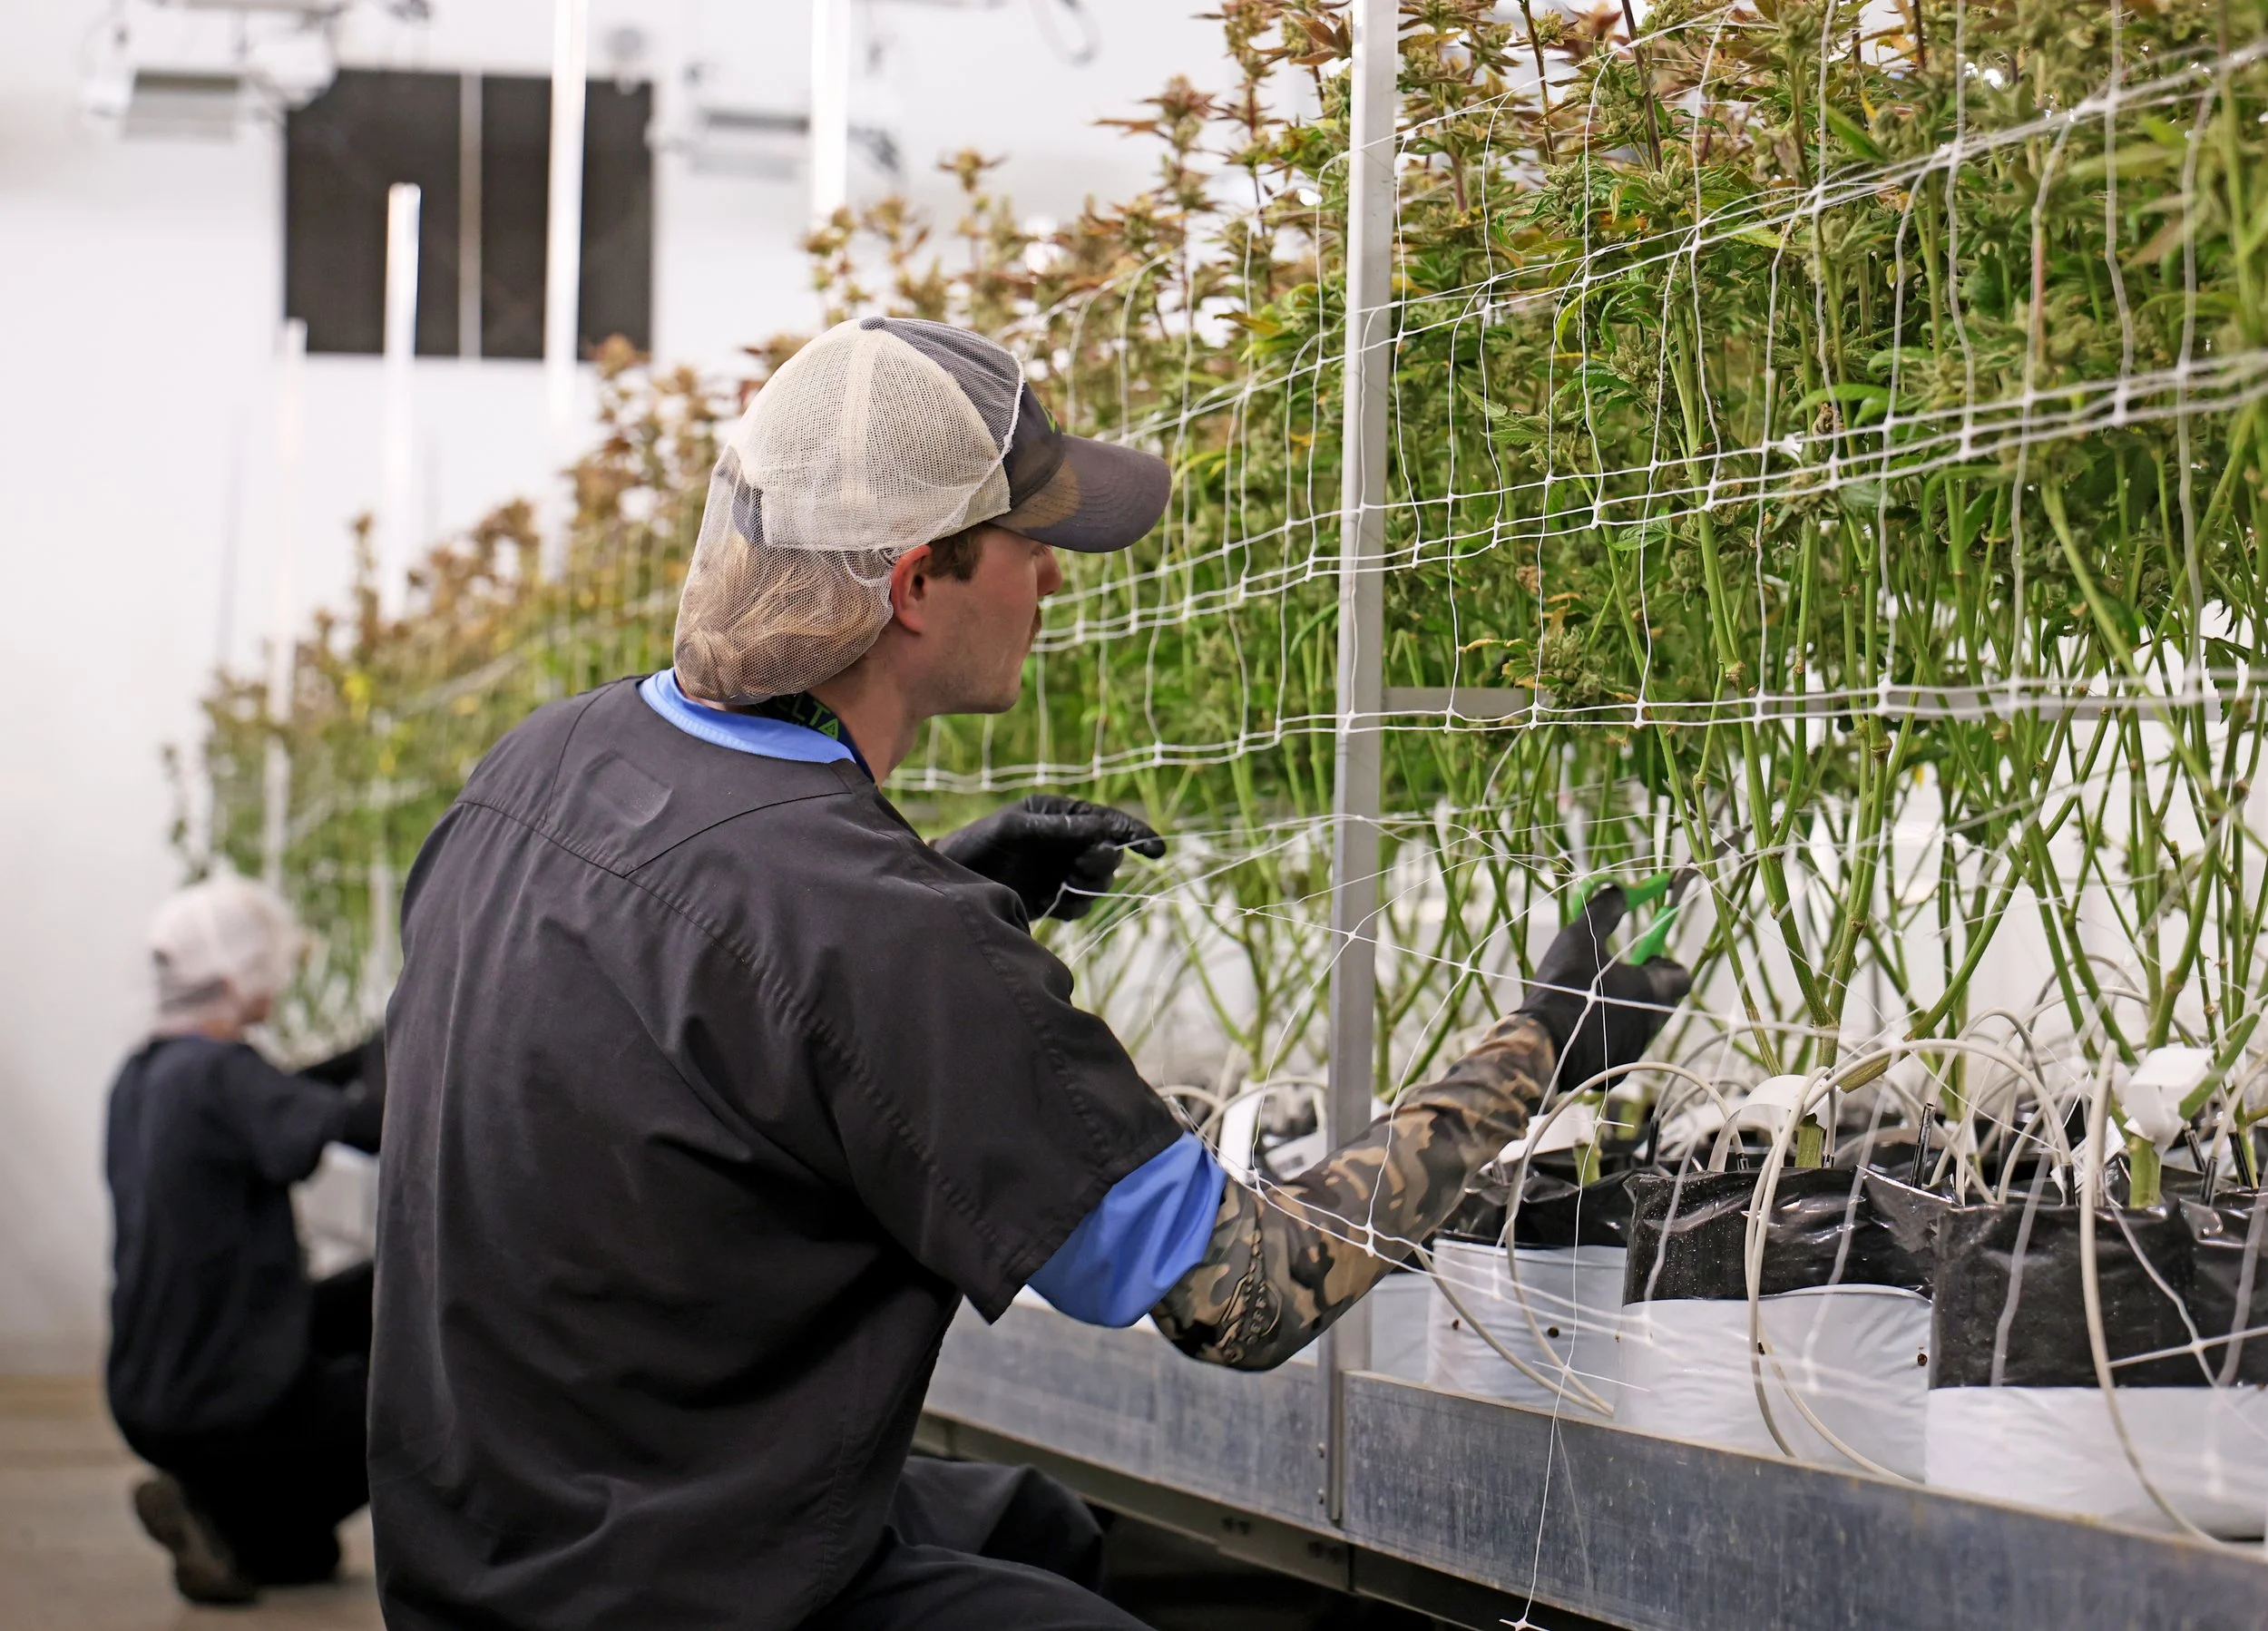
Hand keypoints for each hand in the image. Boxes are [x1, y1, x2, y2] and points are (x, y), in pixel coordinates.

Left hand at [933, 795, 1164, 921]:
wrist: (951, 883)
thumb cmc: (978, 844)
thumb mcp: (1016, 829)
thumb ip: (1059, 828)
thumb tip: (1102, 831)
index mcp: (1060, 814)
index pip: (1107, 821)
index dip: (1134, 834)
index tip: (1157, 850)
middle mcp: (1066, 840)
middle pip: (1109, 854)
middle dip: (1102, 863)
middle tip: (1079, 868)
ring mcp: (1060, 869)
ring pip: (1099, 882)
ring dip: (1089, 886)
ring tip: (1062, 885)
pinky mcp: (1053, 897)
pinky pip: (1081, 904)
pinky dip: (1075, 906)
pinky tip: (1053, 905)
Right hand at [1513, 886, 1691, 1091]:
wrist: (1544, 1043)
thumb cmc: (1567, 985)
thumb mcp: (1581, 937)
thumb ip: (1604, 910)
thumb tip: (1619, 890)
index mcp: (1652, 990)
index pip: (1682, 976)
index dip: (1667, 963)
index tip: (1646, 956)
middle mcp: (1652, 1021)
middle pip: (1664, 999)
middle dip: (1646, 984)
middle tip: (1617, 973)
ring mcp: (1637, 1048)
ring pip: (1643, 1022)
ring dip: (1628, 1008)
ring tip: (1595, 999)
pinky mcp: (1620, 1069)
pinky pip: (1622, 1044)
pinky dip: (1610, 1032)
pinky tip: (1583, 1025)